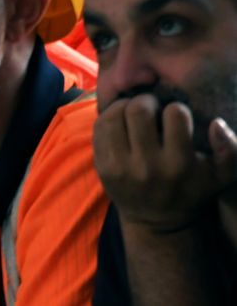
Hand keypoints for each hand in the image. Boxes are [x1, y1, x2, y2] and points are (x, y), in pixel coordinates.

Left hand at [94, 95, 236, 232]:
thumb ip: (229, 150)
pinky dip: (110, 118)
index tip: (175, 116)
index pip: (175, 114)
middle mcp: (148, 165)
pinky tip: (121, 122)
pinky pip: (100, 128)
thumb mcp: (219, 175)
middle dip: (147, 102)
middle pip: (139, 110)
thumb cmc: (191, 190)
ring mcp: (121, 166)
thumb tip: (216, 123)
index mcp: (179, 164)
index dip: (176, 109)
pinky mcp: (103, 166)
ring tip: (134, 111)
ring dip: (125, 106)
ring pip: (115, 115)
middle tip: (151, 107)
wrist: (158, 221)